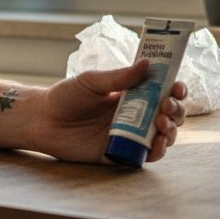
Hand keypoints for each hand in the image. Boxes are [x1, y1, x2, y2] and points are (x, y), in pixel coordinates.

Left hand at [29, 59, 186, 164]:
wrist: (42, 120)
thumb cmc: (65, 97)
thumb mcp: (92, 82)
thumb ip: (119, 76)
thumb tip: (148, 63)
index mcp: (130, 94)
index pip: (162, 90)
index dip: (175, 89)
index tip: (177, 87)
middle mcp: (134, 115)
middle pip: (168, 113)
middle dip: (176, 110)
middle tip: (167, 105)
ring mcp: (129, 135)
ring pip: (163, 135)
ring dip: (171, 129)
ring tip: (163, 123)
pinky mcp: (120, 154)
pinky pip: (146, 155)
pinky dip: (158, 151)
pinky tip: (159, 143)